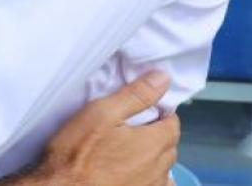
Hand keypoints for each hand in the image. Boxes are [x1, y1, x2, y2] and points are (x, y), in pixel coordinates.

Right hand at [4, 72, 177, 185]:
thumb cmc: (78, 151)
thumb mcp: (102, 113)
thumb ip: (136, 95)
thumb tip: (163, 78)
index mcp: (154, 143)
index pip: (172, 123)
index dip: (159, 113)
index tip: (141, 110)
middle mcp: (159, 168)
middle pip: (169, 145)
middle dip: (157, 134)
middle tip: (131, 127)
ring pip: (163, 167)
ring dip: (154, 157)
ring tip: (129, 150)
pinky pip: (156, 185)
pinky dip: (150, 177)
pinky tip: (132, 173)